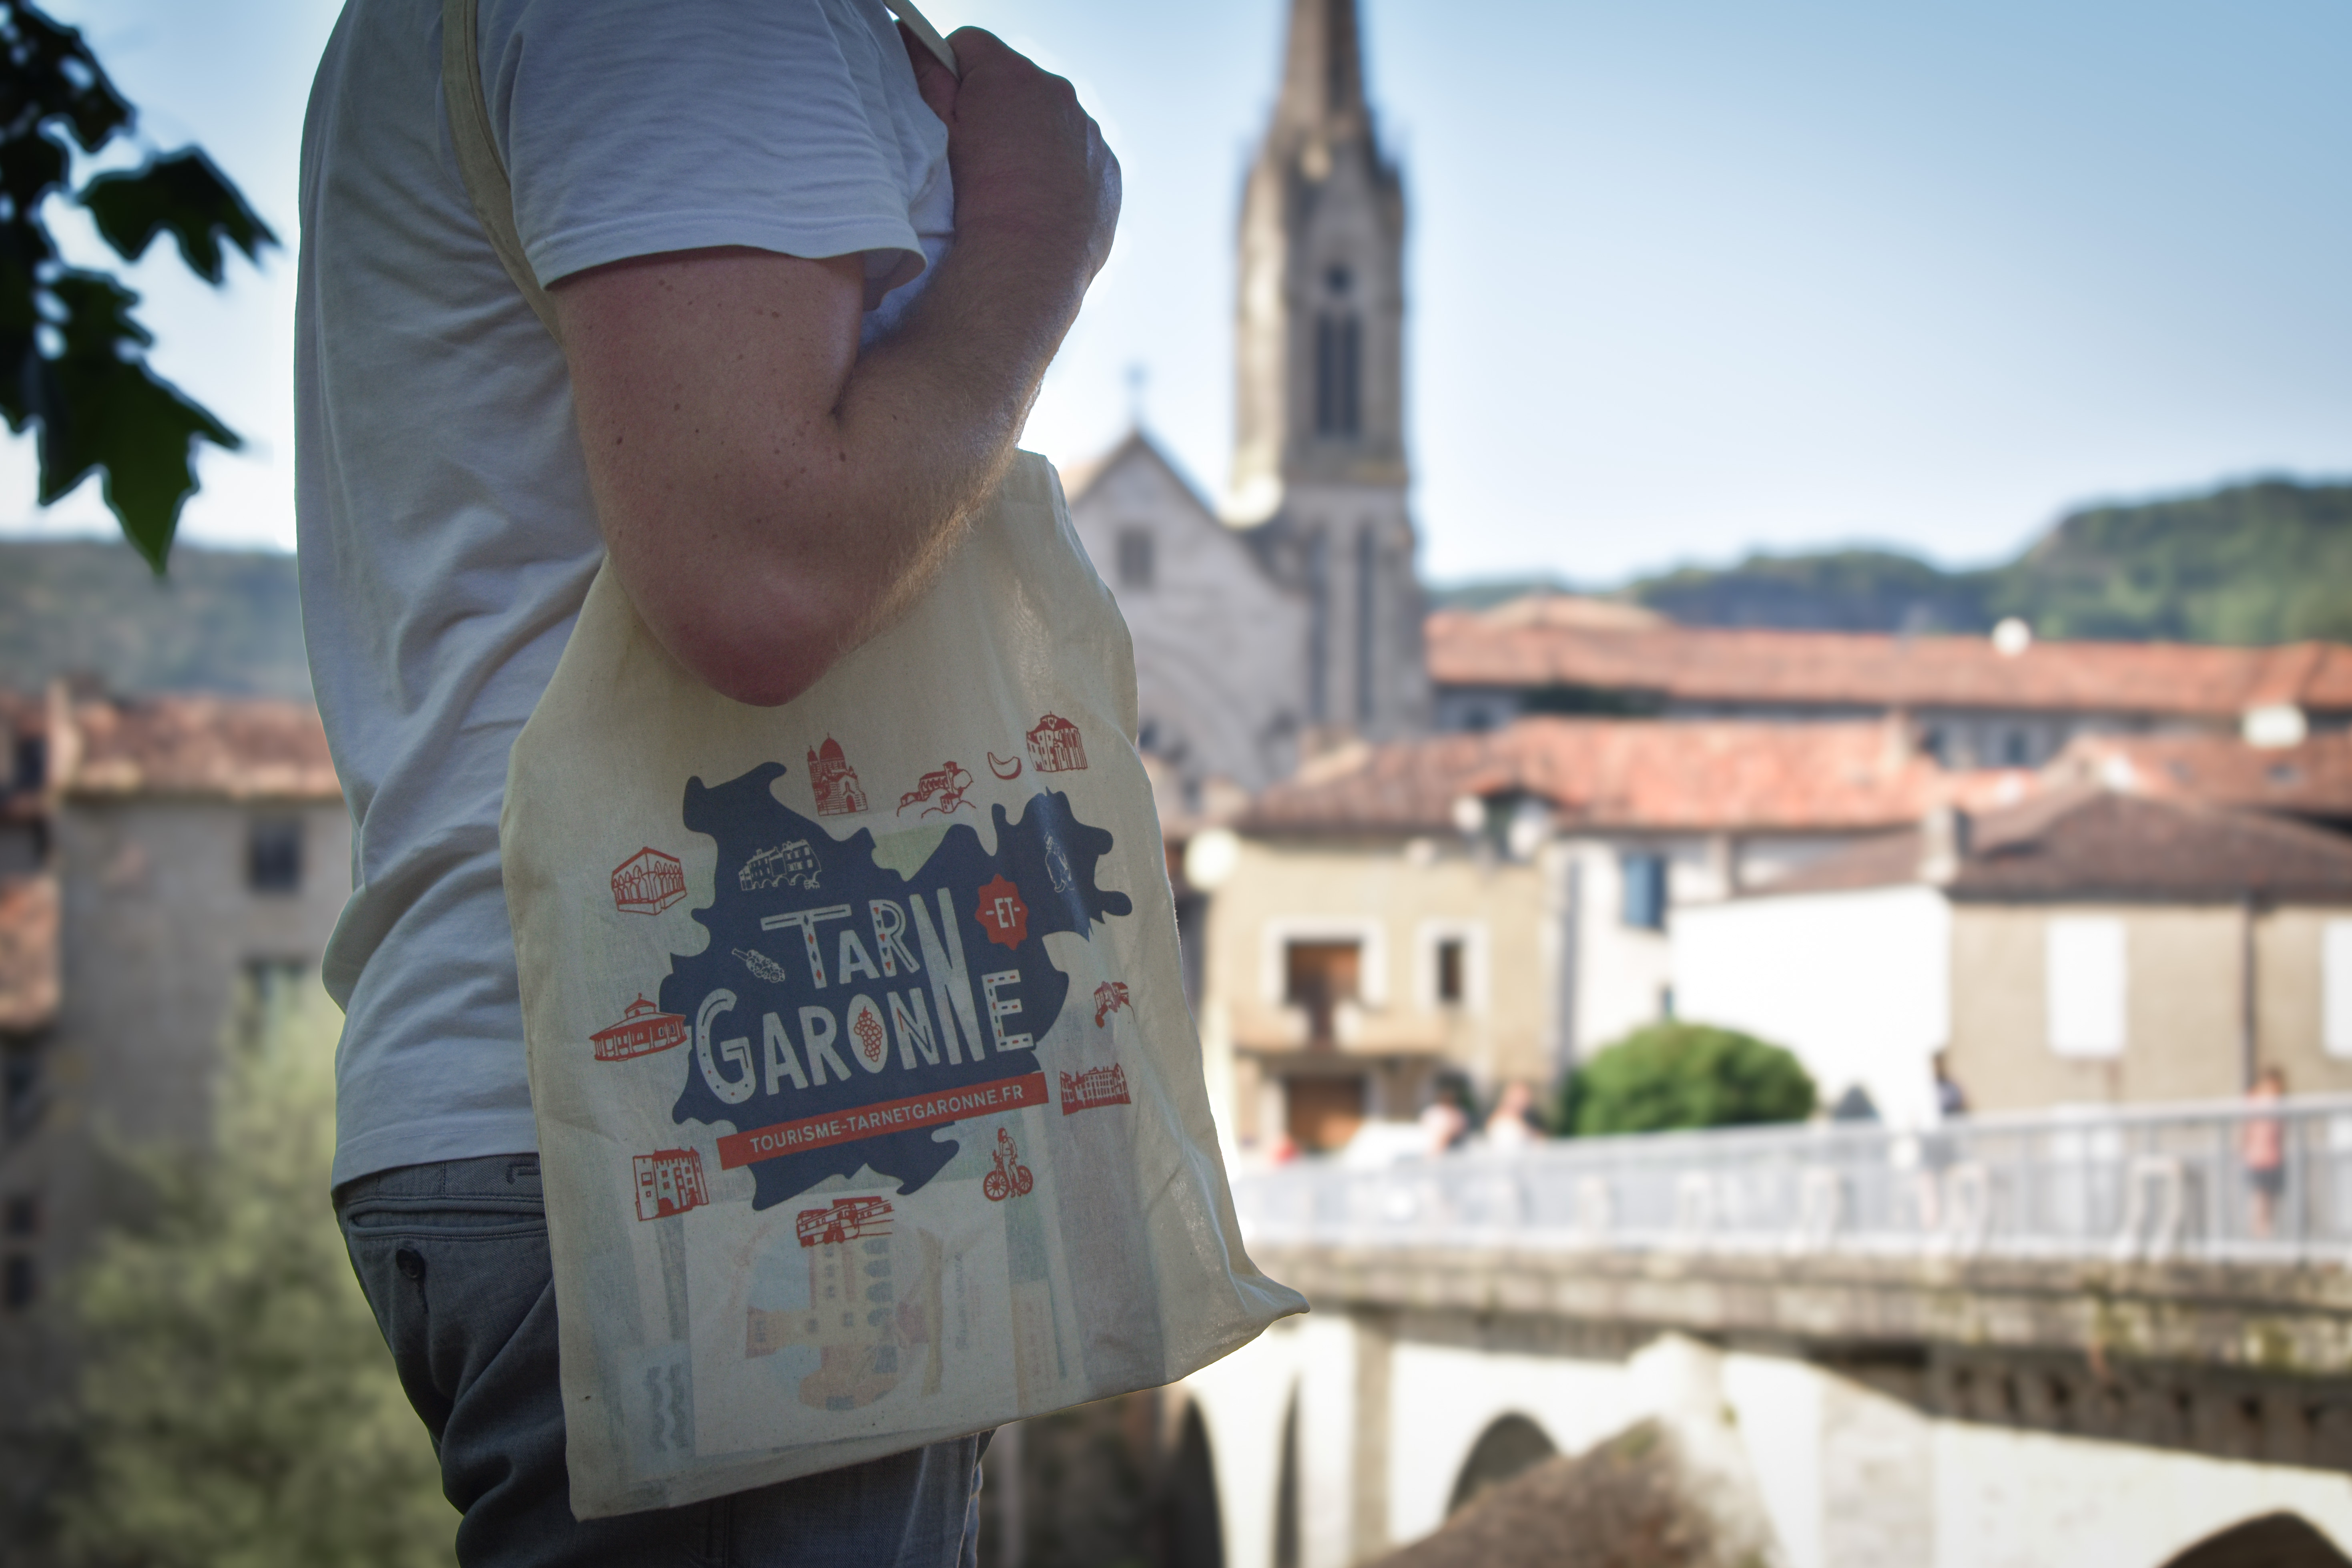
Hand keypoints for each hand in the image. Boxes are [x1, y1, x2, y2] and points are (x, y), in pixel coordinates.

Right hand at [905, 26, 1120, 281]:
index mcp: (1010, 76)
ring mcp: (1089, 131)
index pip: (970, 44)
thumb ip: (928, 78)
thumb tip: (918, 45)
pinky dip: (1063, 169)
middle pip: (1016, 81)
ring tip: (1012, 183)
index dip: (952, 72)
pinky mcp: (1108, 168)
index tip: (949, 105)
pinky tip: (1042, 201)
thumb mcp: (939, 133)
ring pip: (1051, 118)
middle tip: (979, 153)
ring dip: (1032, 138)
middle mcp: (1058, 94)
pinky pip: (1080, 154)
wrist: (1025, 263)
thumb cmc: (975, 201)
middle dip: (997, 106)